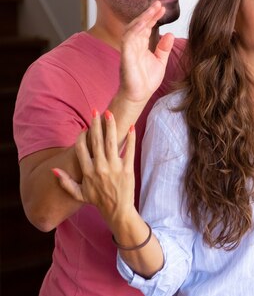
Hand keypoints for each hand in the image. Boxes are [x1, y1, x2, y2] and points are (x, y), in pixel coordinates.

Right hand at [52, 110, 135, 225]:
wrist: (117, 210)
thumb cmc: (98, 201)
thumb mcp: (79, 193)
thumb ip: (66, 182)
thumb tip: (54, 170)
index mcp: (87, 172)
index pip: (81, 149)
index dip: (81, 137)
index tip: (83, 129)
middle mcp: (100, 168)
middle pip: (96, 141)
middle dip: (95, 125)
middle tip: (95, 111)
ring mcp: (114, 168)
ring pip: (111, 142)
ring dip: (110, 126)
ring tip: (109, 113)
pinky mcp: (127, 169)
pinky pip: (129, 150)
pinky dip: (130, 138)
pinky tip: (131, 126)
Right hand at [119, 0, 174, 104]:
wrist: (139, 96)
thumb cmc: (146, 81)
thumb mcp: (160, 61)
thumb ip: (164, 48)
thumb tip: (170, 34)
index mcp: (141, 45)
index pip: (147, 27)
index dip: (153, 17)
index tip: (162, 7)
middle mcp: (133, 45)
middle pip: (139, 24)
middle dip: (148, 13)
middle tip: (158, 3)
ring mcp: (128, 50)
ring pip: (133, 29)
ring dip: (142, 19)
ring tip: (152, 10)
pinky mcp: (126, 56)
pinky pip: (128, 40)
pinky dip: (135, 31)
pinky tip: (142, 24)